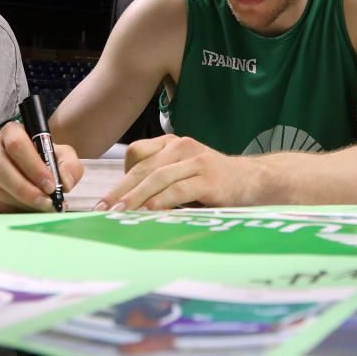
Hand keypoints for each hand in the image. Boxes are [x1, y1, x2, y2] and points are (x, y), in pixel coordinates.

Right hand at [0, 121, 83, 212]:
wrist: (32, 169)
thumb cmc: (46, 160)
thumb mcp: (64, 157)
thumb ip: (70, 167)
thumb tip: (65, 183)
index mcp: (11, 131)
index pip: (16, 145)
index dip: (33, 167)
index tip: (51, 185)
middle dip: (25, 189)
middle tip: (46, 202)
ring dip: (22, 202)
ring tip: (43, 207)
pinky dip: (14, 210)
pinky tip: (29, 209)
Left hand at [93, 134, 265, 210]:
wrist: (253, 180)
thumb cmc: (212, 181)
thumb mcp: (184, 173)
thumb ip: (159, 181)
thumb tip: (125, 204)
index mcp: (172, 144)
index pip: (137, 154)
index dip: (120, 177)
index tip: (106, 200)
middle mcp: (182, 147)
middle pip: (144, 167)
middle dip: (121, 190)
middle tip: (103, 209)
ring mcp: (197, 161)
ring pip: (159, 178)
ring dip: (137, 197)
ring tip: (120, 213)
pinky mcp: (209, 178)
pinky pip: (180, 189)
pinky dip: (163, 200)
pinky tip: (150, 212)